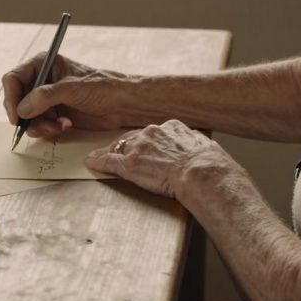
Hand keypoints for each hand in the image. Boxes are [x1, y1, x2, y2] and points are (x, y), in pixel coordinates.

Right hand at [2, 52, 130, 138]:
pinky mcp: (54, 114)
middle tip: (32, 126)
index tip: (16, 115)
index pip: (14, 78)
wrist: (123, 105)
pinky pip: (39, 125)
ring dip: (38, 125)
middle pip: (17, 99)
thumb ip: (45, 96)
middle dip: (24, 115)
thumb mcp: (72, 88)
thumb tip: (22, 109)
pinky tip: (65, 126)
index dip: (11, 97)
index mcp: (44, 64)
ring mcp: (47, 99)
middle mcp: (42, 81)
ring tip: (56, 126)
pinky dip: (48, 129)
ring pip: (26, 116)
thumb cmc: (103, 87)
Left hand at [85, 120, 233, 198]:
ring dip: (108, 152)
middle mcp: (152, 132)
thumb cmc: (209, 164)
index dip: (145, 140)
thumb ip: (194, 142)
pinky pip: (109, 160)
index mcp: (171, 127)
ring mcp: (139, 147)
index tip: (142, 145)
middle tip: (116, 149)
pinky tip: (91, 163)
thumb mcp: (204, 146)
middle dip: (124, 145)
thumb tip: (197, 143)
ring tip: (98, 156)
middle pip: (132, 137)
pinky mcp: (129, 164)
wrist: (201, 173)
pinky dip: (99, 161)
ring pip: (118, 147)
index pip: (152, 132)